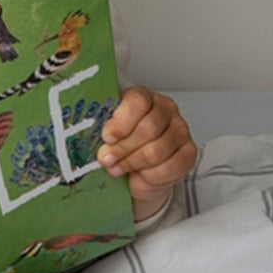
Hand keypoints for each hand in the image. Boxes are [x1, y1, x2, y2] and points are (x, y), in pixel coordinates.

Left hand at [98, 86, 196, 221]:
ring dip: (132, 163)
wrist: (135, 172)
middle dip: (123, 148)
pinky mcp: (188, 153)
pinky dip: (150, 175)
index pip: (138, 101)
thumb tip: (83, 132)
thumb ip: (100, 128)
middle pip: (148, 128)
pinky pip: (171, 166)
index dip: (121, 122)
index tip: (106, 137)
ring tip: (117, 167)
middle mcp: (165, 109)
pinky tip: (138, 174)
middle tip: (106, 158)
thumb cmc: (119, 145)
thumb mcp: (106, 133)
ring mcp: (180, 130)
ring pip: (157, 149)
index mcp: (143, 96)